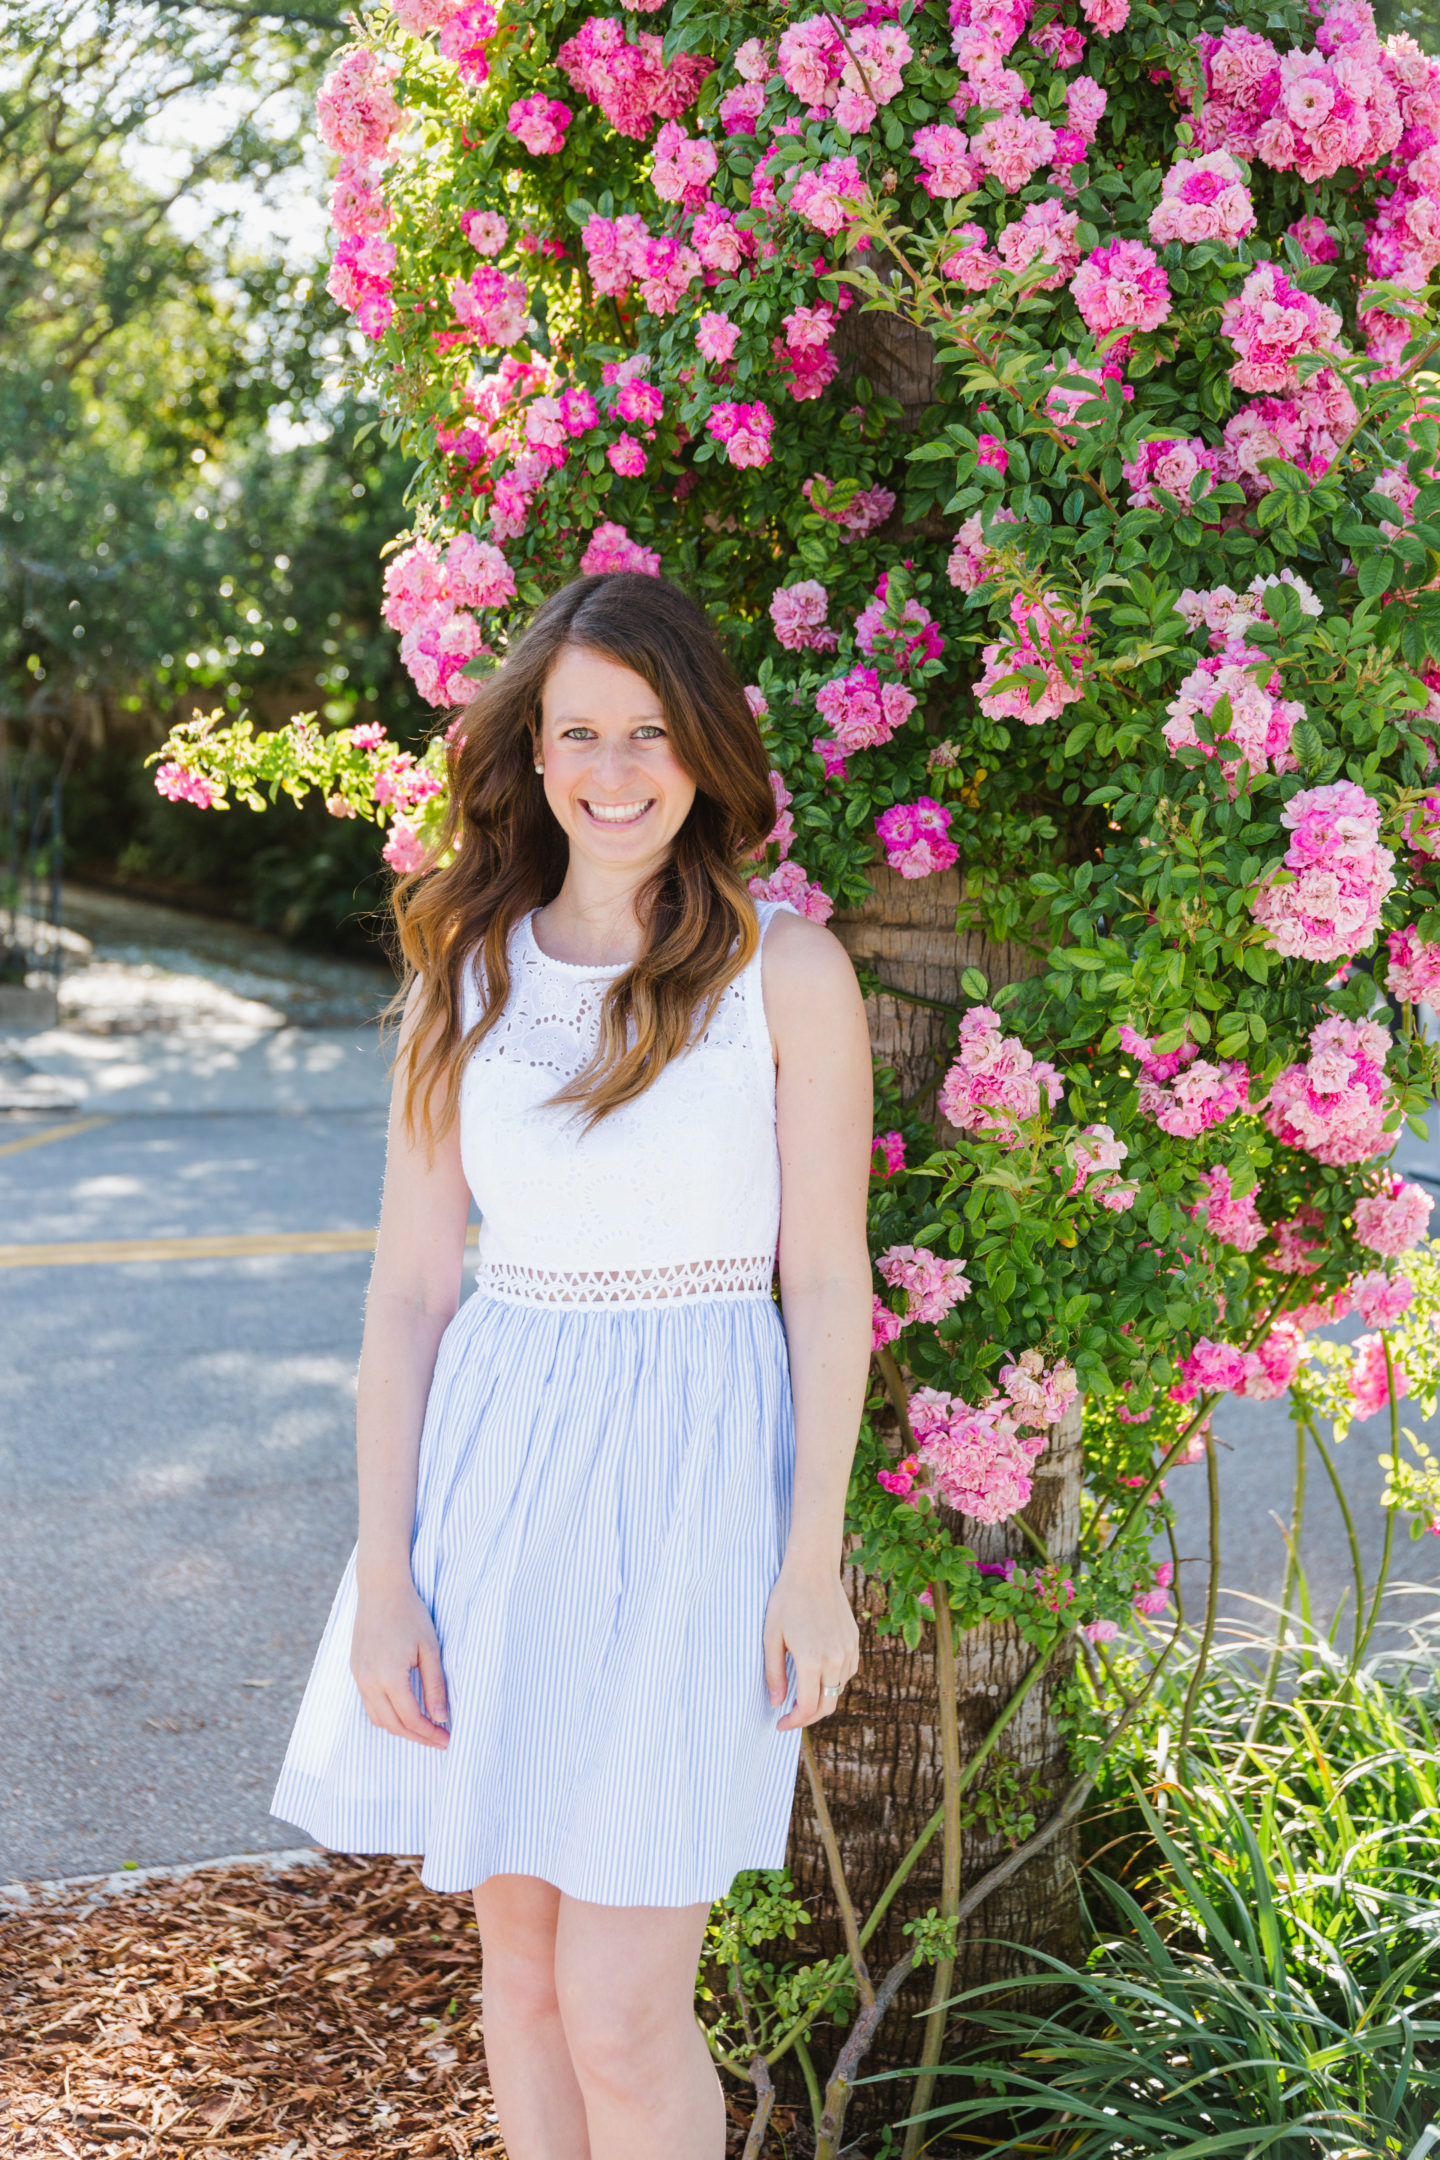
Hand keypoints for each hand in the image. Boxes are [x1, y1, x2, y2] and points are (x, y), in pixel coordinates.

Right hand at [351, 1576, 449, 1747]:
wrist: (381, 1589)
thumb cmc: (410, 1614)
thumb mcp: (430, 1649)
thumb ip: (435, 1685)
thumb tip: (441, 1718)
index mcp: (389, 1676)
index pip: (411, 1718)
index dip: (430, 1733)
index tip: (447, 1740)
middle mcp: (369, 1681)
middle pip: (393, 1725)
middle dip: (417, 1737)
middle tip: (438, 1740)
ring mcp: (359, 1677)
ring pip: (378, 1718)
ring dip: (400, 1729)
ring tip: (424, 1730)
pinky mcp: (355, 1671)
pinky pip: (369, 1705)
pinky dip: (386, 1716)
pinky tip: (403, 1713)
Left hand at [763, 1563, 859, 1730]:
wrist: (813, 1569)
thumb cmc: (786, 1600)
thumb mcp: (771, 1637)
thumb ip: (774, 1674)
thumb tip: (777, 1704)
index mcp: (812, 1660)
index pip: (808, 1707)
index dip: (794, 1722)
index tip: (781, 1723)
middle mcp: (835, 1659)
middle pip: (828, 1705)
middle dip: (808, 1717)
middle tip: (791, 1716)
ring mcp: (848, 1650)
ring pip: (839, 1690)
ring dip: (822, 1698)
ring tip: (802, 1693)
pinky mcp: (854, 1641)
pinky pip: (847, 1672)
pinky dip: (834, 1681)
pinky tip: (819, 1674)